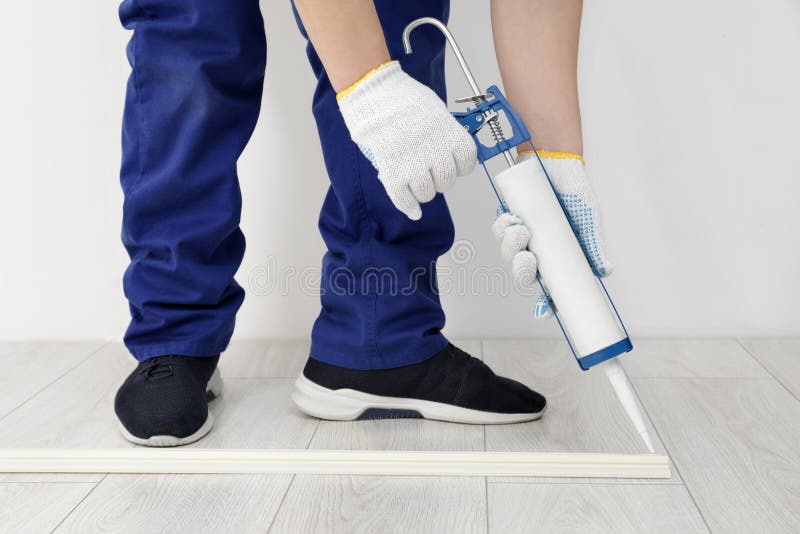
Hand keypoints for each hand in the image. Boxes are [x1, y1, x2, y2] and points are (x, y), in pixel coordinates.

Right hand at [337, 61, 476, 219]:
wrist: (373, 92)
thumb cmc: (401, 96)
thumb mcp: (434, 109)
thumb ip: (442, 131)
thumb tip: (446, 148)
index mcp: (449, 133)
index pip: (467, 161)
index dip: (461, 167)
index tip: (455, 166)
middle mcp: (436, 151)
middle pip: (447, 181)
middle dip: (440, 180)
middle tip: (431, 174)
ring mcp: (415, 164)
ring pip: (427, 193)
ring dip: (424, 192)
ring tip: (417, 184)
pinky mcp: (394, 172)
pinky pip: (404, 198)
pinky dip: (409, 207)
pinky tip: (413, 212)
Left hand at [494, 151, 612, 318]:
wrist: (557, 161)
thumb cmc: (575, 192)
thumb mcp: (589, 221)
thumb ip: (594, 247)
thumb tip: (605, 272)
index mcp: (557, 256)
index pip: (550, 287)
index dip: (545, 303)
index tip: (543, 312)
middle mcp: (538, 248)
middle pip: (524, 273)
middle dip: (522, 270)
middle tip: (527, 257)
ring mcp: (522, 234)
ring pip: (509, 253)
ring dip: (511, 245)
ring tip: (522, 229)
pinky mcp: (509, 217)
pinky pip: (499, 230)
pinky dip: (502, 227)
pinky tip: (510, 218)